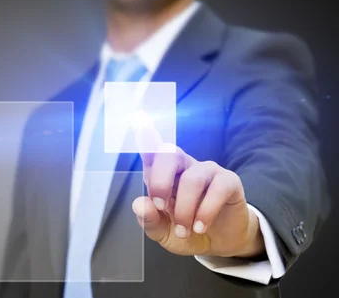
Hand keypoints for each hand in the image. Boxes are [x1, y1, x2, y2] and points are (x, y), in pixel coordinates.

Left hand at [130, 112, 264, 257]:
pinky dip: (206, 211)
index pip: (152, 152)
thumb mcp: (163, 233)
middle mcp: (184, 167)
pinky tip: (201, 226)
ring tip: (184, 231)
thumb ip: (149, 221)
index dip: (147, 138)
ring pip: (192, 179)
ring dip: (185, 210)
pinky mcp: (229, 181)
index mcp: (162, 175)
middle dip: (160, 181)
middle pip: (169, 154)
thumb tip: (140, 204)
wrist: (220, 244)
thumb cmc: (187, 232)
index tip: (140, 124)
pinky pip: (217, 189)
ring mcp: (207, 171)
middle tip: (160, 206)